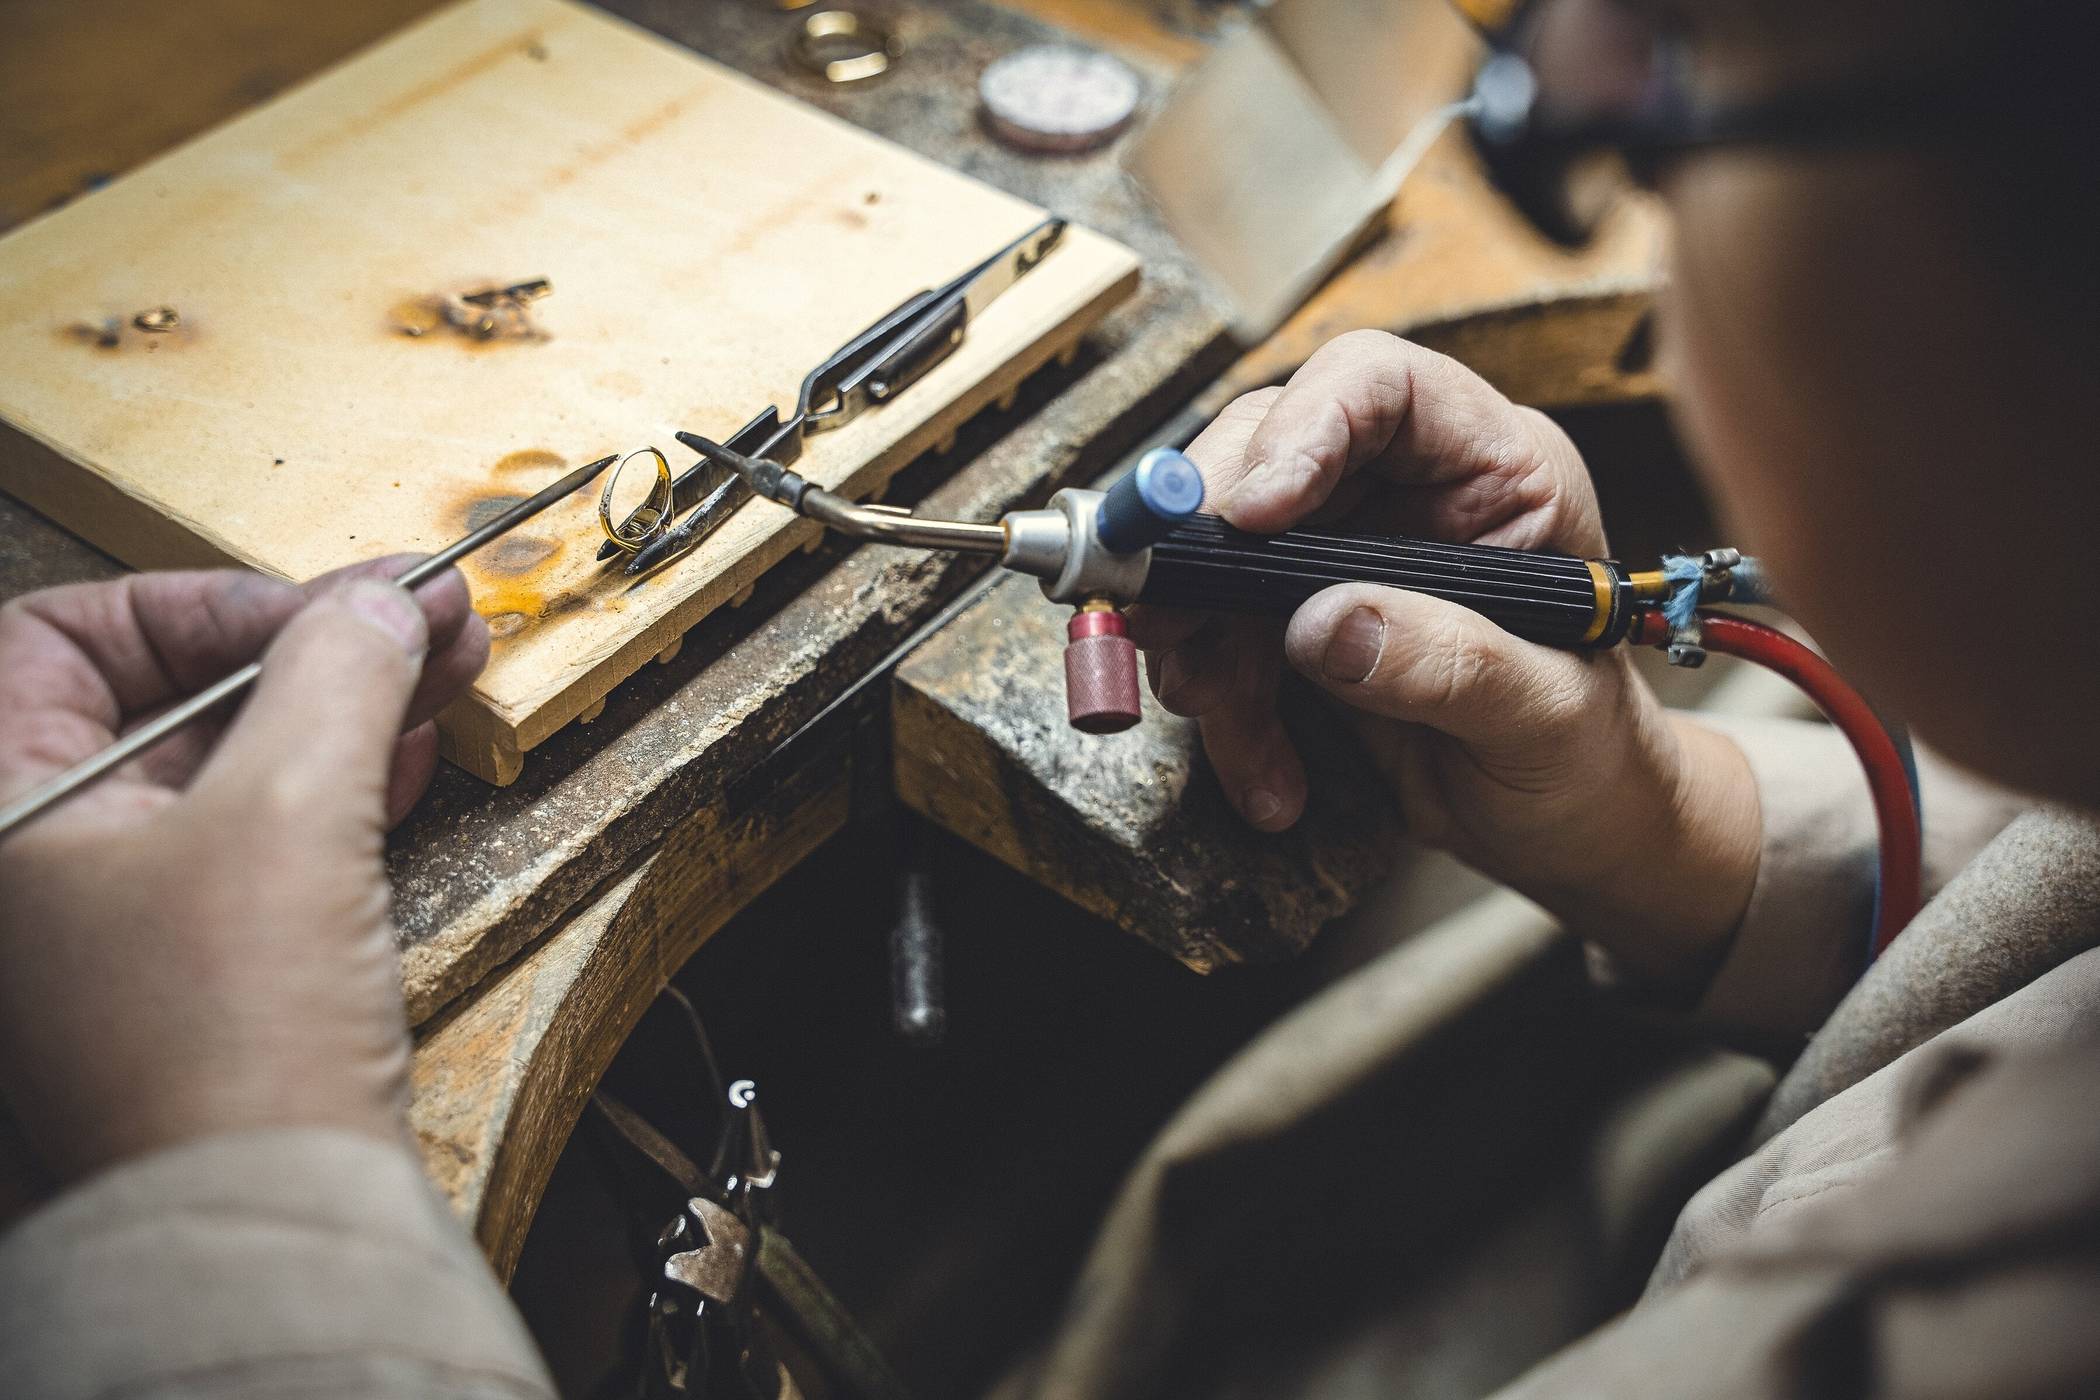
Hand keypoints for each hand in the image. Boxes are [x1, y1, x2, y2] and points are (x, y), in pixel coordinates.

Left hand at [0, 561, 488, 1181]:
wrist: (268, 1224)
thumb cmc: (221, 1055)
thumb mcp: (288, 817)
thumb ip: (332, 676)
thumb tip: (377, 602)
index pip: (65, 636)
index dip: (204, 605)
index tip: (323, 606)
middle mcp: (34, 862)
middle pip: (163, 696)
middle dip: (306, 643)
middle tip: (417, 611)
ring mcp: (111, 917)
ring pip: (225, 763)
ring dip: (340, 702)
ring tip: (442, 661)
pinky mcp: (193, 962)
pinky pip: (258, 832)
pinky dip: (337, 780)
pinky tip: (411, 748)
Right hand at [1133, 332, 1759, 987]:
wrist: (1564, 827)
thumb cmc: (1588, 756)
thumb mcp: (1549, 717)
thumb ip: (1451, 663)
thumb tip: (1325, 622)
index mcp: (1495, 470)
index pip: (1384, 386)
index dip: (1304, 428)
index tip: (1248, 512)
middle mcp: (1404, 489)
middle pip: (1265, 450)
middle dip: (1206, 539)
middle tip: (1167, 615)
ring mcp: (1339, 550)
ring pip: (1218, 548)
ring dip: (1197, 639)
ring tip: (1218, 715)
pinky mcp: (1292, 618)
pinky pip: (1214, 635)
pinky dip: (1217, 708)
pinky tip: (1269, 778)